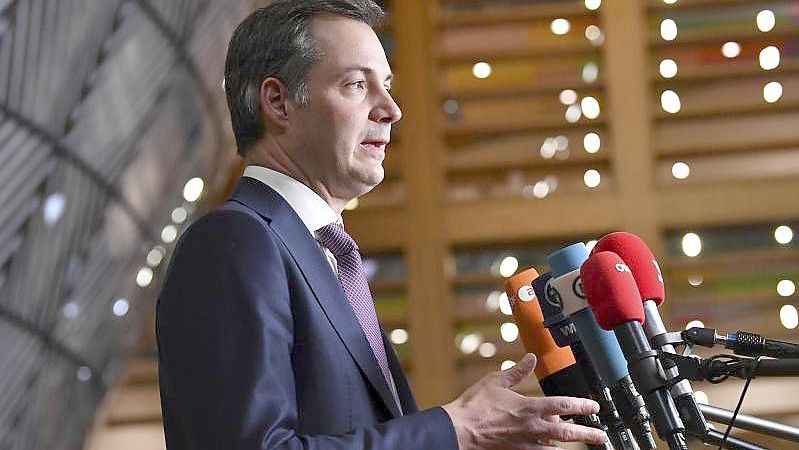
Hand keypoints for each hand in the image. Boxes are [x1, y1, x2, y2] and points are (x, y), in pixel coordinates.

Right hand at [442, 353, 607, 449]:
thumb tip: (530, 359)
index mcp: (528, 407)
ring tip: (579, 441)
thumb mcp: (495, 382)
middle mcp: (531, 427)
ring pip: (555, 445)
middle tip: (601, 436)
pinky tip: (552, 447)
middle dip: (587, 434)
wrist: (460, 431)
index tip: (594, 406)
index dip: (581, 405)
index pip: (562, 405)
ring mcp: (525, 442)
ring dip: (568, 442)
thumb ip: (516, 371)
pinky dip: (548, 448)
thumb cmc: (474, 407)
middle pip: (566, 432)